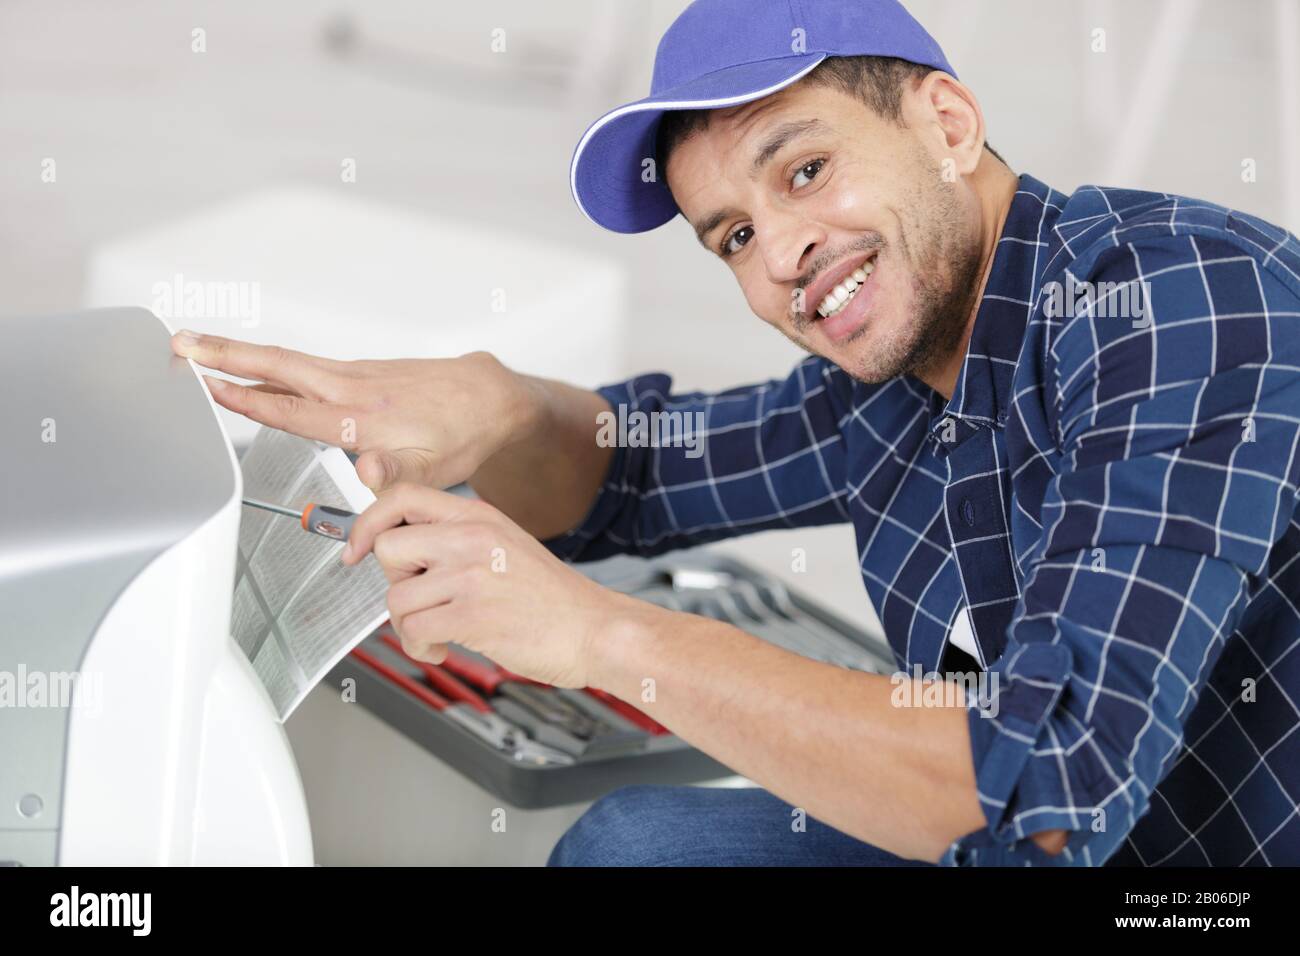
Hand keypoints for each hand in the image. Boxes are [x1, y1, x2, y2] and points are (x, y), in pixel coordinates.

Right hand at [171, 331, 536, 491]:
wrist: (489, 396)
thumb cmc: (462, 434)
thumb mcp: (436, 469)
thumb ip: (397, 474)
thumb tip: (367, 471)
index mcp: (362, 417)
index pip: (292, 409)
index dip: (247, 400)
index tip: (206, 386)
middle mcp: (352, 389)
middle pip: (278, 367)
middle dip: (226, 355)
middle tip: (179, 343)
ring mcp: (353, 377)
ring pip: (286, 363)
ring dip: (239, 355)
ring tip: (195, 348)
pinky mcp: (358, 374)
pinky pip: (302, 367)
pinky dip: (269, 364)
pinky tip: (252, 371)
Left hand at [342, 483, 636, 687]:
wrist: (594, 628)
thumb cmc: (551, 597)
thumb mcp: (504, 544)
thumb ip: (455, 538)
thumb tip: (398, 548)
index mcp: (478, 516)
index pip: (400, 496)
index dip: (367, 522)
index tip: (355, 548)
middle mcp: (471, 538)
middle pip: (387, 548)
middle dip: (395, 582)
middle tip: (422, 598)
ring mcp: (471, 575)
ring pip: (396, 598)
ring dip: (408, 626)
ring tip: (436, 632)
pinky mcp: (472, 615)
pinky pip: (413, 631)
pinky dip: (420, 647)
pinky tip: (444, 646)